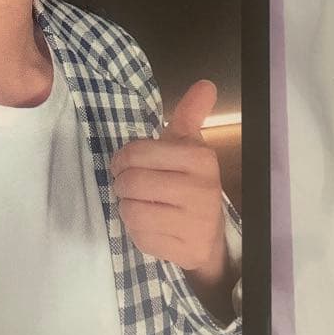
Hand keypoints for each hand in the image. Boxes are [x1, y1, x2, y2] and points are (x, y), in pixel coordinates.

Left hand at [110, 79, 233, 319]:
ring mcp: (195, 223)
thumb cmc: (190, 182)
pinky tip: (150, 225)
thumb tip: (206, 84)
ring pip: (132, 211)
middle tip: (129, 186)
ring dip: (127, 208)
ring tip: (139, 204)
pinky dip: (136, 231)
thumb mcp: (189, 146)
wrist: (211, 236)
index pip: (138, 153)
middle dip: (122, 185)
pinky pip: (140, 236)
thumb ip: (190, 114)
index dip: (122, 159)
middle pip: (132, 183)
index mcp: (200, 159)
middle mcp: (201, 190)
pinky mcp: (185, 250)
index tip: (124, 164)